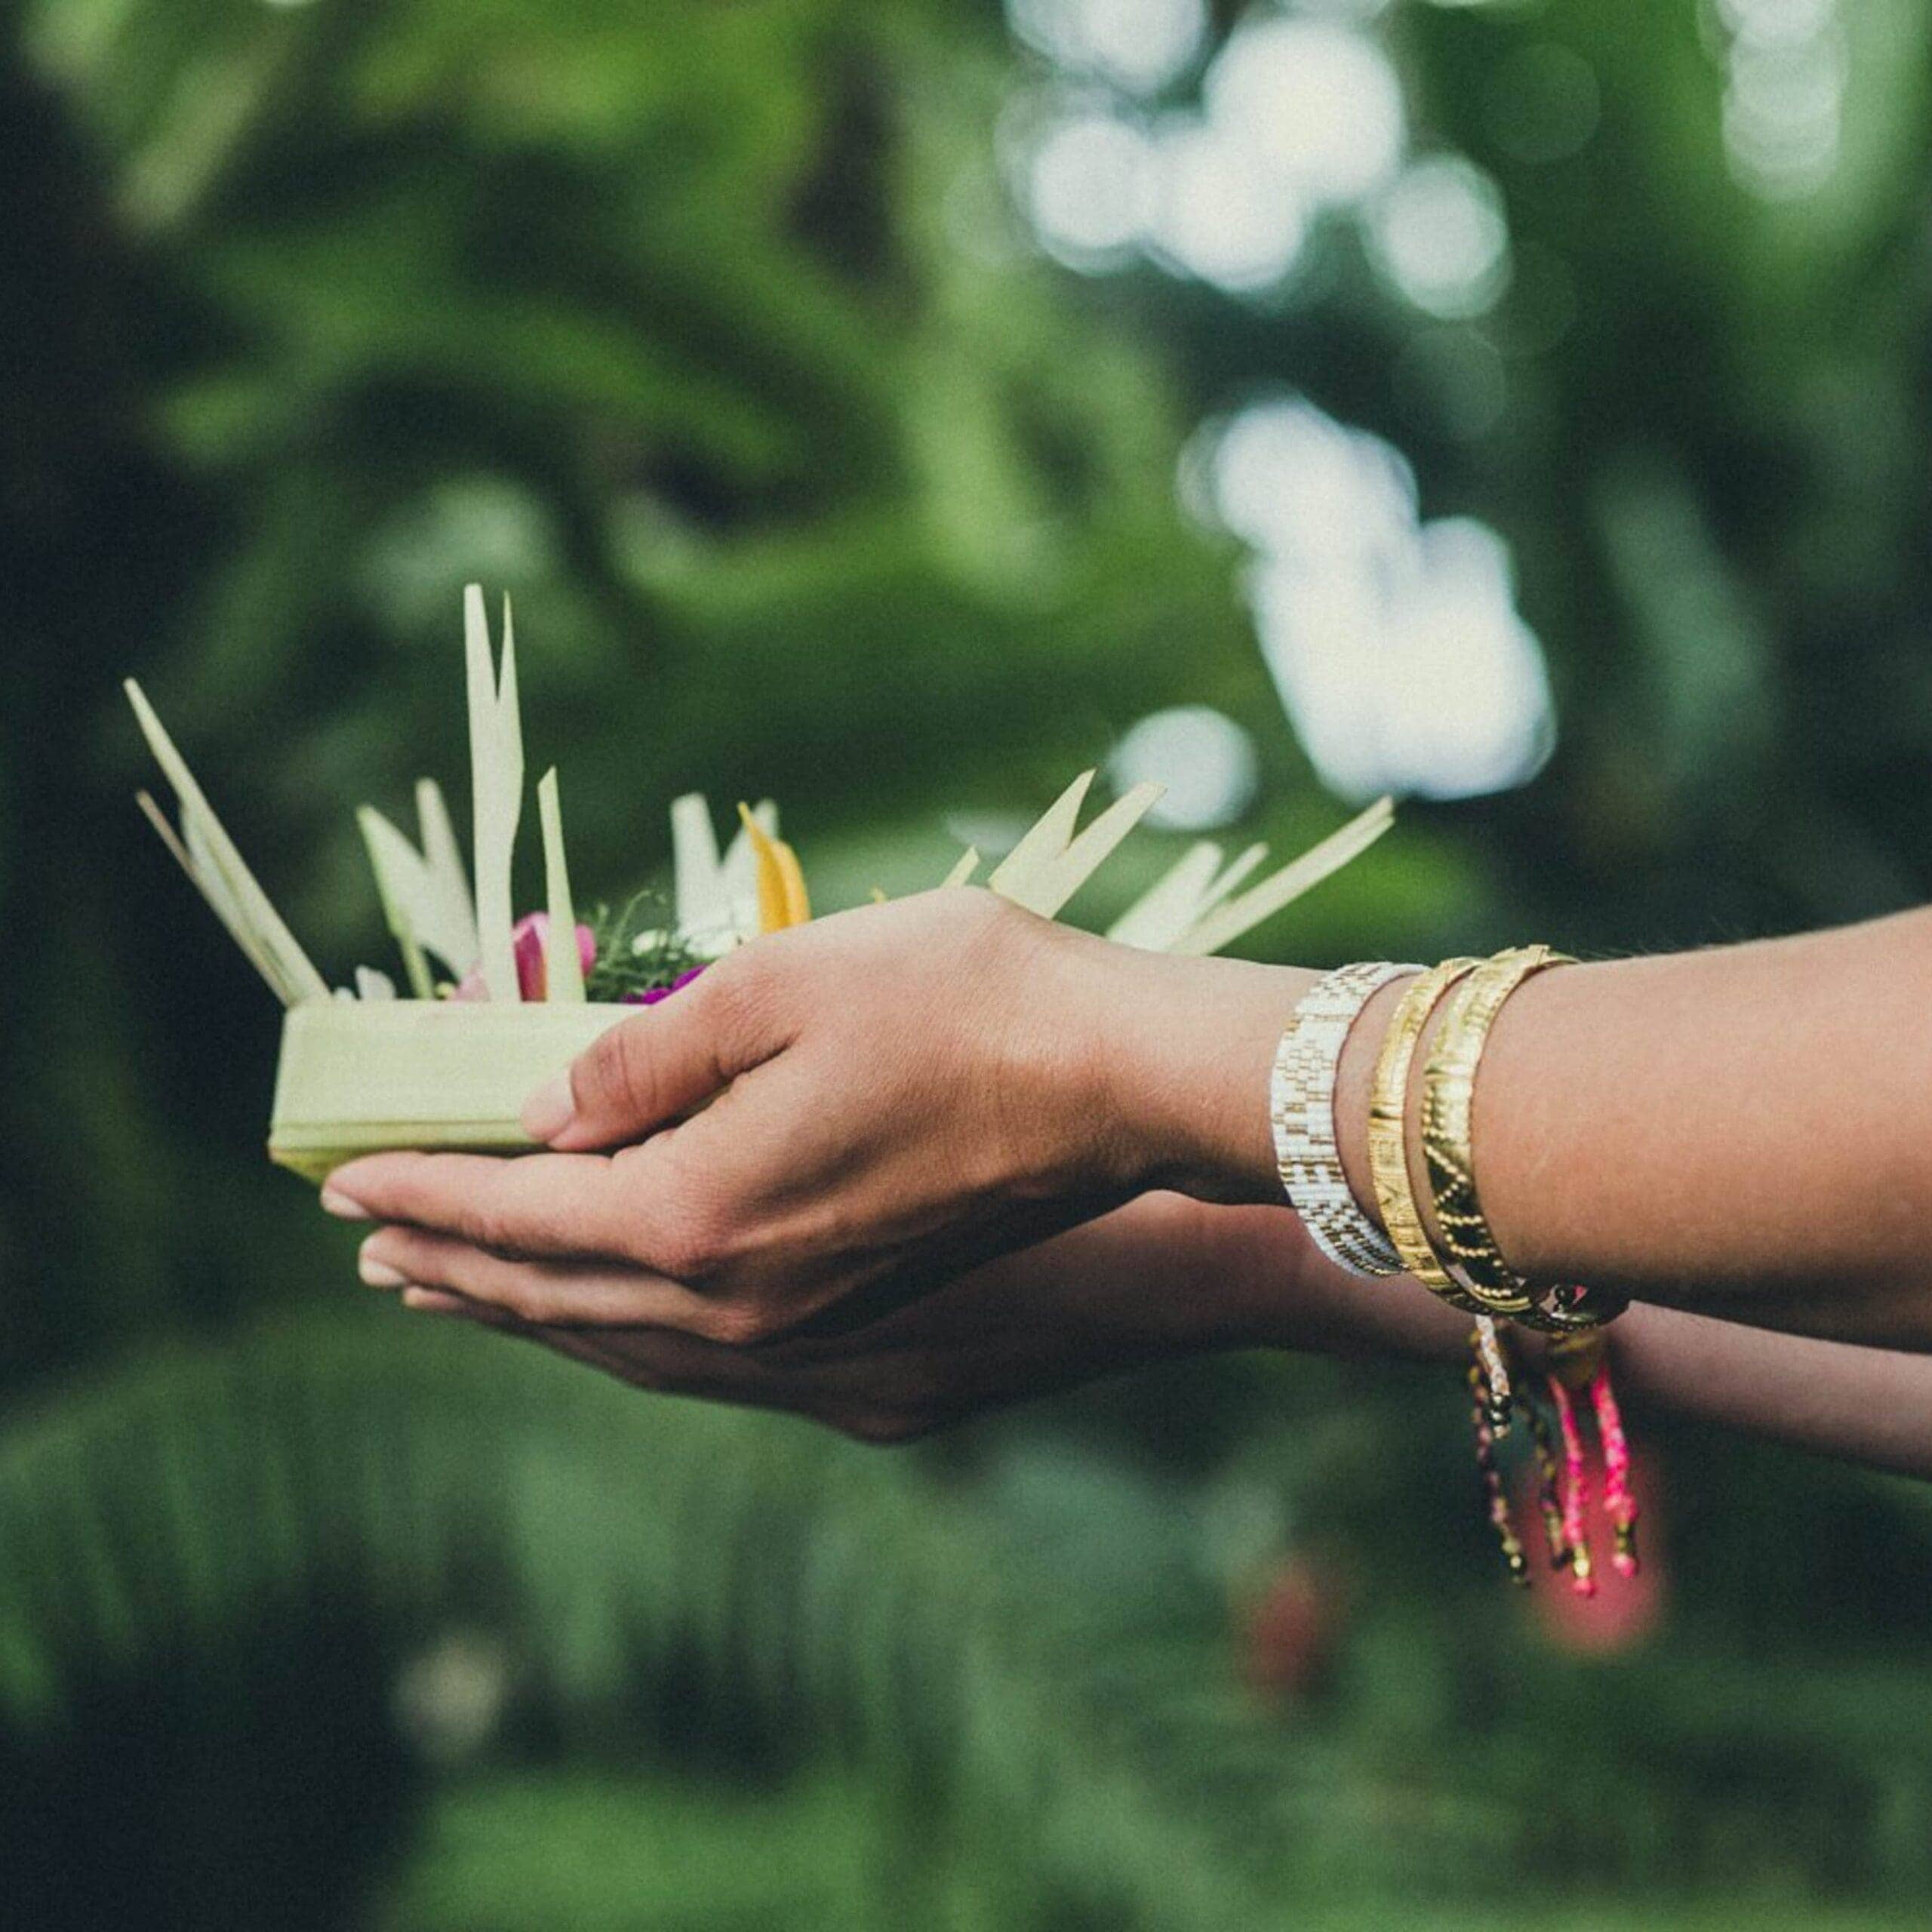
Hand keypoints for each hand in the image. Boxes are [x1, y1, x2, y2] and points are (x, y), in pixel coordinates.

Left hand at [325, 889, 1305, 1341]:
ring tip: (459, 1287)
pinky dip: (617, 1331)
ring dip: (528, 1309)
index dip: (424, 1194)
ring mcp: (805, 1333)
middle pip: (554, 1295)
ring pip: (622, 1339)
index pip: (519, 1215)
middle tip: (372, 1246)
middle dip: (453, 1263)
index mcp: (701, 1214)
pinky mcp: (863, 1334)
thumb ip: (644, 1053)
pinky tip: (613, 1312)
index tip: (341, 1184)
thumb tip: (552, 1108)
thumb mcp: (783, 982)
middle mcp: (740, 1303)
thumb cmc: (969, 1004)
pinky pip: (694, 1356)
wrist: (1130, 1090)